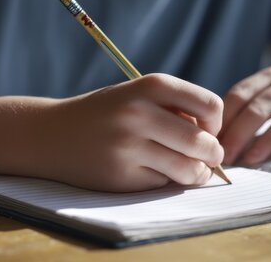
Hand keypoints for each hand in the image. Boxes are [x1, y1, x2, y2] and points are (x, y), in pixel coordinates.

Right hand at [33, 73, 223, 191]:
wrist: (52, 133)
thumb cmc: (107, 113)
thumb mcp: (139, 94)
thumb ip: (177, 109)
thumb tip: (217, 139)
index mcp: (150, 85)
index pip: (211, 105)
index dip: (216, 123)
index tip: (207, 130)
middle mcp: (139, 113)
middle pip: (203, 142)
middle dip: (213, 154)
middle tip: (208, 158)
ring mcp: (128, 146)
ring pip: (188, 169)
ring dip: (195, 173)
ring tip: (188, 169)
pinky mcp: (120, 176)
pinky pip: (163, 183)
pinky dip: (165, 181)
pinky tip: (150, 170)